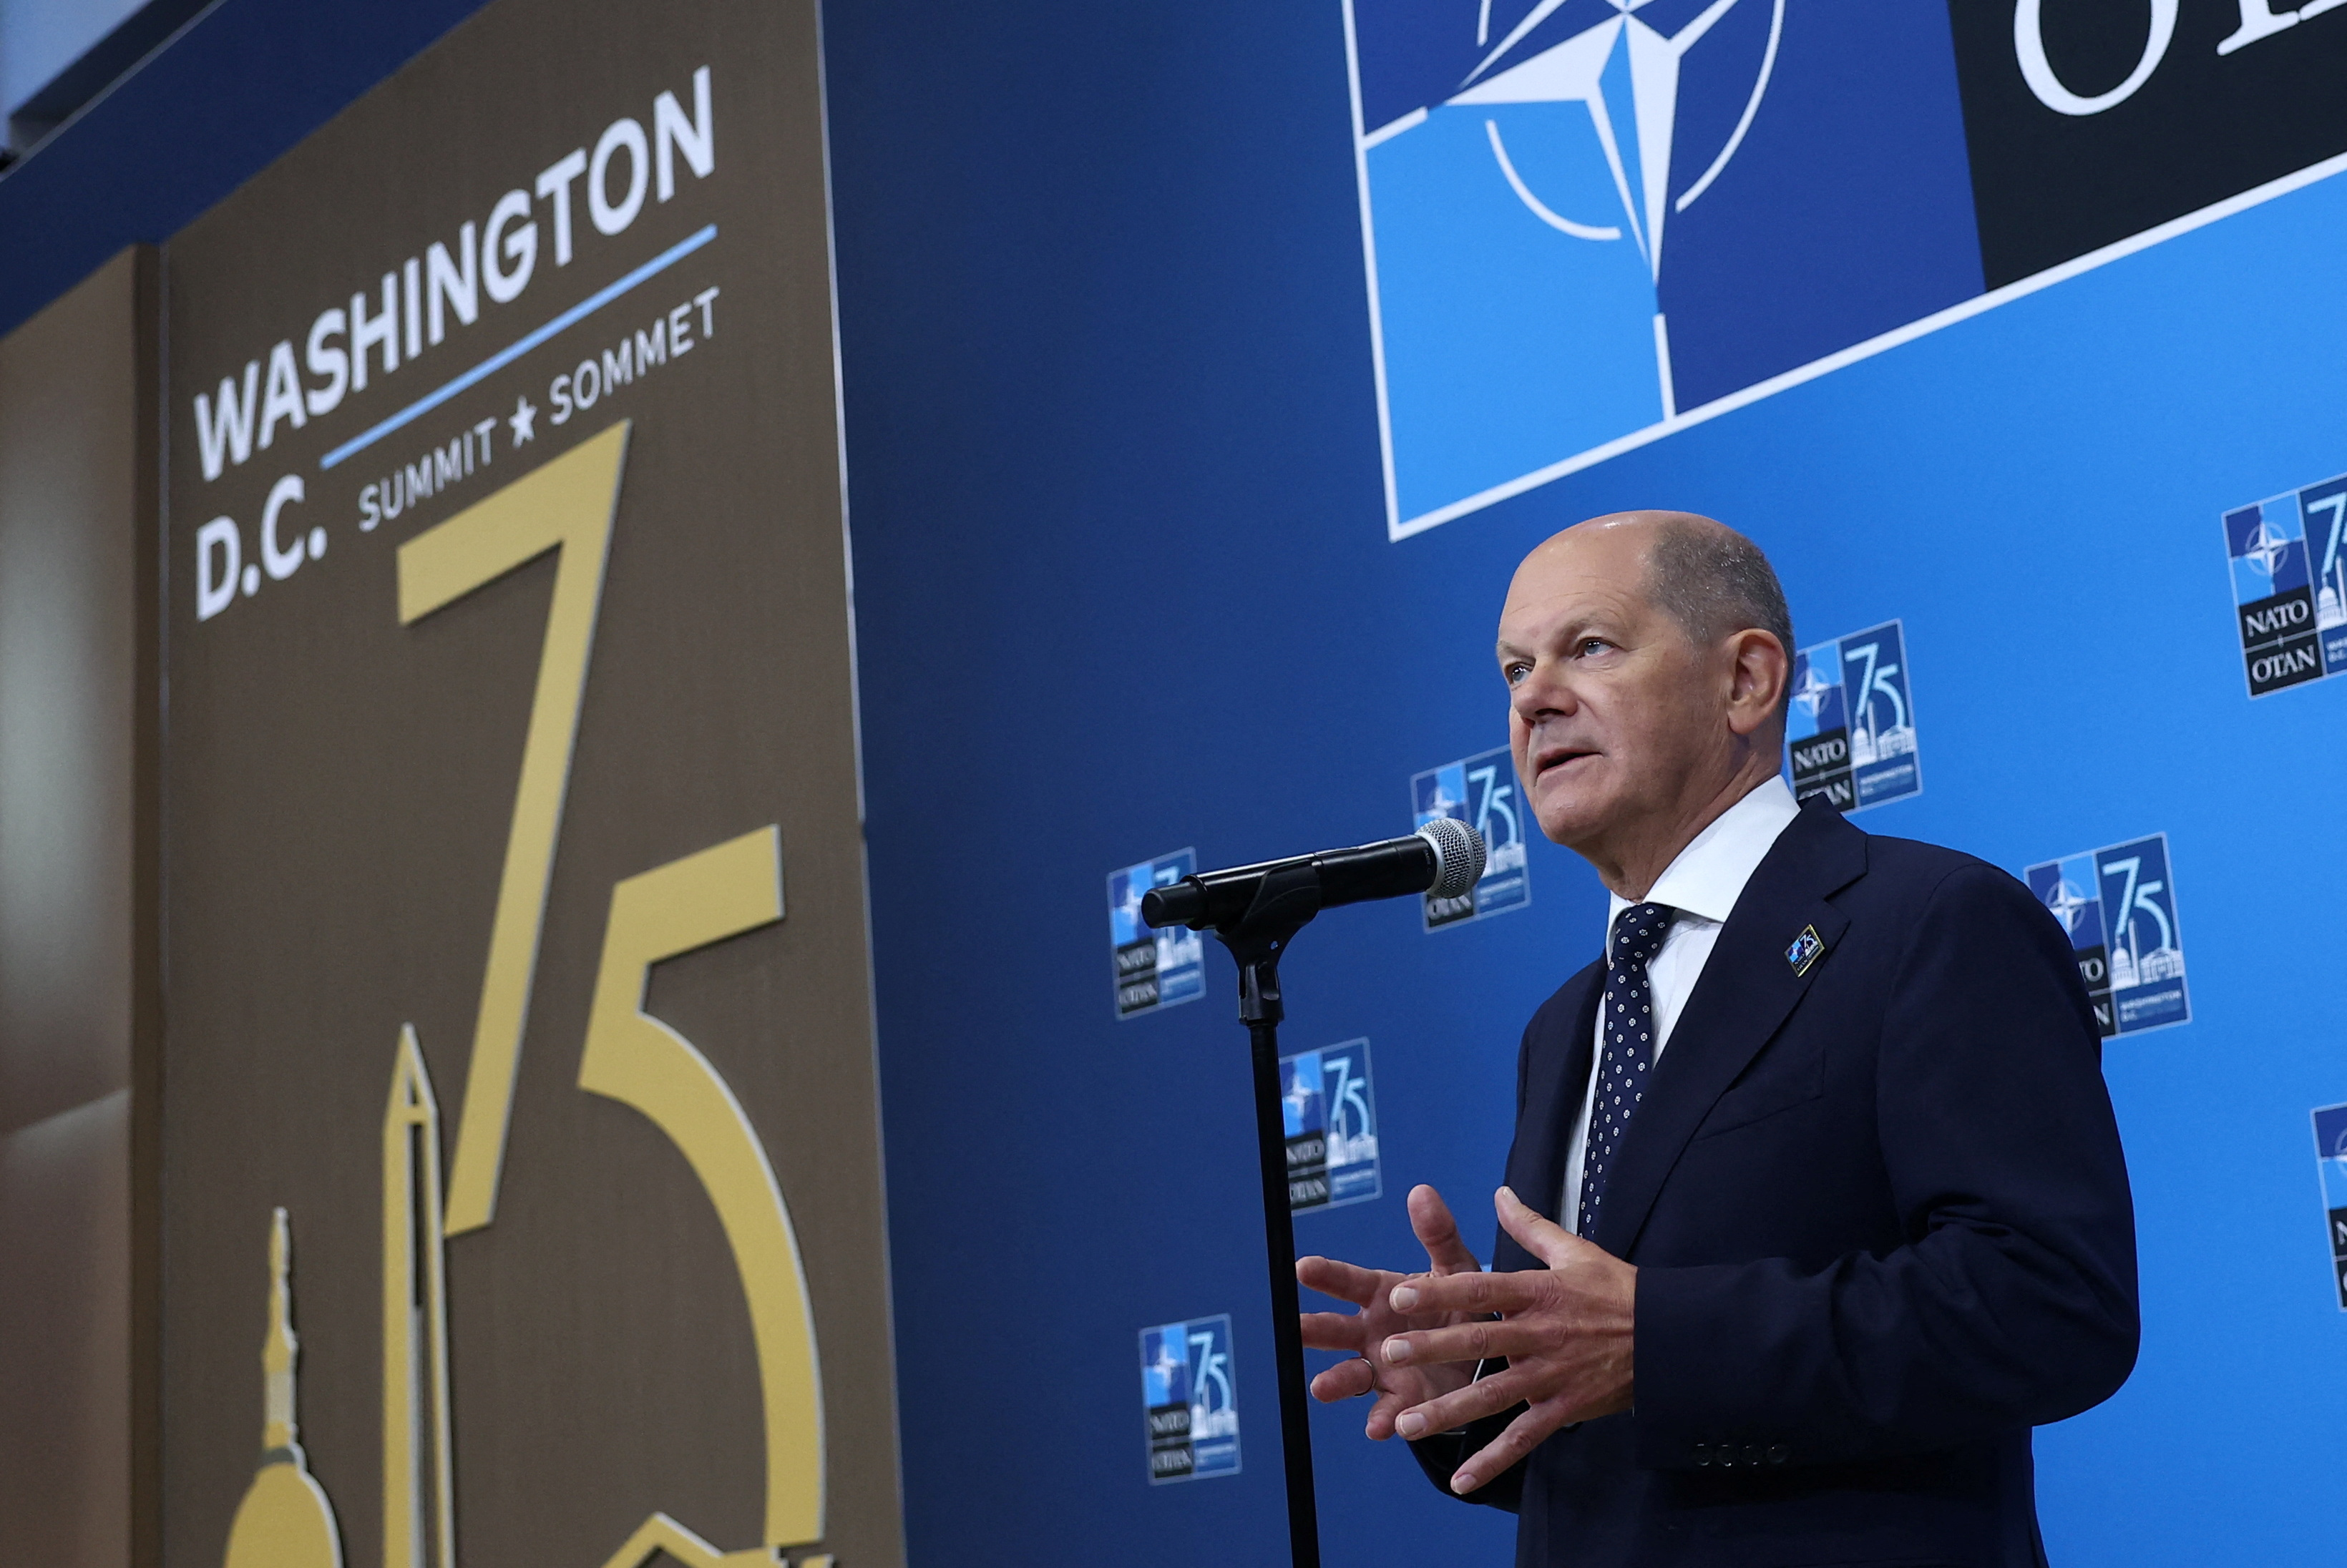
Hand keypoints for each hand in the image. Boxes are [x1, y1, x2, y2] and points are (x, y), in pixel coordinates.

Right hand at [1296, 1184, 1483, 1439]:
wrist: (1484, 1353)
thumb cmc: (1461, 1303)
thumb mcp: (1456, 1268)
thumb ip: (1438, 1235)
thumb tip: (1421, 1191)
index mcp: (1383, 1294)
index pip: (1349, 1282)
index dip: (1327, 1275)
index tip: (1304, 1267)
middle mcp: (1372, 1332)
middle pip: (1335, 1329)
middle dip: (1313, 1329)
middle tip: (1293, 1327)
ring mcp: (1382, 1368)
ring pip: (1350, 1374)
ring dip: (1336, 1380)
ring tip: (1322, 1387)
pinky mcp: (1401, 1400)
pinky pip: (1387, 1412)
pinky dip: (1383, 1419)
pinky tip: (1379, 1426)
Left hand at [1377, 1185, 1635, 1494]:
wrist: (1671, 1338)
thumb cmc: (1619, 1291)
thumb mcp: (1576, 1251)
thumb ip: (1530, 1226)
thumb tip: (1499, 1193)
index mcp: (1539, 1292)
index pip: (1482, 1290)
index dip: (1440, 1293)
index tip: (1400, 1294)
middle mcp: (1540, 1335)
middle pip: (1480, 1342)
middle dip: (1433, 1348)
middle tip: (1390, 1354)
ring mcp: (1551, 1376)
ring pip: (1493, 1396)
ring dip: (1449, 1412)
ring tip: (1407, 1424)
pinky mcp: (1563, 1409)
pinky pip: (1523, 1439)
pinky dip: (1493, 1461)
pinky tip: (1463, 1481)